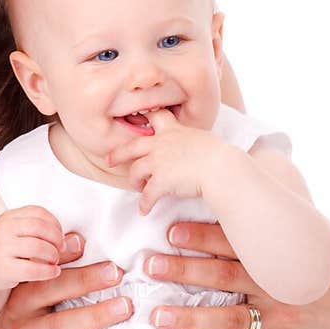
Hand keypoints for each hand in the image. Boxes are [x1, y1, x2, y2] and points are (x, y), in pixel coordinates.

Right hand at [0, 206, 65, 289]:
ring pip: (38, 247)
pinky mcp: (3, 268)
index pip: (39, 213)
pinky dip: (47, 271)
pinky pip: (32, 268)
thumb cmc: (6, 250)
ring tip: (54, 261)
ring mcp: (2, 248)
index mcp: (10, 217)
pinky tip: (53, 272)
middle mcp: (5, 229)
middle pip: (40, 227)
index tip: (59, 236)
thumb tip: (79, 241)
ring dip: (53, 255)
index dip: (54, 224)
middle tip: (59, 250)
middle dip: (56, 239)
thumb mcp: (19, 234)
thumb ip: (44, 234)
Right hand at [0, 234, 132, 328]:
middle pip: (54, 293)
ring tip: (124, 307)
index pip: (47, 274)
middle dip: (87, 281)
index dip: (71, 260)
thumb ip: (50, 283)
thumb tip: (81, 244)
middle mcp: (21, 316)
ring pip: (62, 326)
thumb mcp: (25, 307)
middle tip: (117, 273)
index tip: (95, 250)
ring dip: (96, 316)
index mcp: (22, 296)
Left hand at [107, 110, 229, 214]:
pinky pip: (147, 195)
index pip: (156, 117)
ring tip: (137, 188)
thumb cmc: (219, 155)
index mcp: (174, 130)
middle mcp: (161, 143)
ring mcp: (158, 161)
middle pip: (131, 146)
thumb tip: (196, 148)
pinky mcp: (160, 180)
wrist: (220, 167)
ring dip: (135, 181)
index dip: (144, 118)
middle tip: (109, 160)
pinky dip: (144, 204)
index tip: (136, 120)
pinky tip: (144, 211)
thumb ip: (192, 141)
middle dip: (118, 153)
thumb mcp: (203, 139)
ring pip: (136, 170)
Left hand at [144, 221, 329, 328]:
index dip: (203, 236)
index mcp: (273, 256)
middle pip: (223, 277)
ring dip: (191, 319)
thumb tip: (250, 162)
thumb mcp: (303, 236)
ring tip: (156, 317)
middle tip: (149, 266)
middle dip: (185, 270)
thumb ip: (269, 216)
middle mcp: (274, 285)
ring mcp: (279, 318)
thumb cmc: (315, 268)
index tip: (170, 231)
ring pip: (229, 319)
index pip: (235, 243)